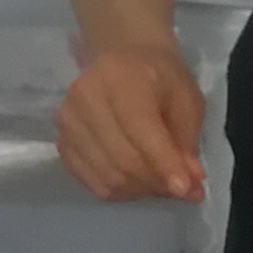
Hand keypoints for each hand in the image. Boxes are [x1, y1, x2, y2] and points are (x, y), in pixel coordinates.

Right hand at [59, 41, 205, 203]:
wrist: (123, 60)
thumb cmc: (160, 79)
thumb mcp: (187, 101)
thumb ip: (187, 142)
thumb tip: (189, 186)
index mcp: (120, 79)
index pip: (140, 130)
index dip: (164, 164)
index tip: (187, 189)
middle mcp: (86, 100)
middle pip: (122, 159)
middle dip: (157, 183)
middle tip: (185, 190)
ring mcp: (68, 123)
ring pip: (108, 177)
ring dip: (143, 190)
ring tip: (165, 185)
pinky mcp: (62, 143)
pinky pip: (93, 183)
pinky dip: (122, 192)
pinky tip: (140, 183)